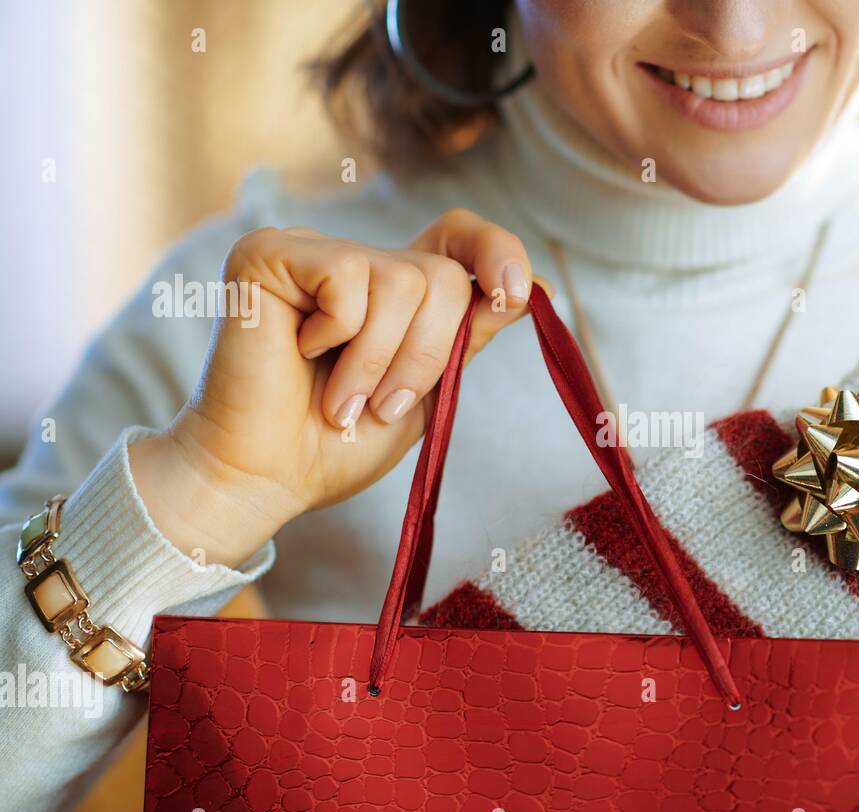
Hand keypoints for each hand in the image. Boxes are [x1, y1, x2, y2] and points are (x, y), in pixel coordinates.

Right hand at [132, 210, 541, 568]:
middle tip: (380, 404)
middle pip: (442, 275)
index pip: (460, 237)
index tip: (514, 296)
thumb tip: (540, 288)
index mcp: (394, 291)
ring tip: (340, 398)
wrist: (269, 479)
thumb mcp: (427, 392)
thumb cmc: (336, 445)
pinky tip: (300, 352)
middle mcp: (356, 263)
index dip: (498, 251)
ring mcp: (312, 252)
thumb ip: (468, 336)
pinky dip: (338, 335)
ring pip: (402, 280)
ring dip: (379, 360)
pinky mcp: (270, 253)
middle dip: (426, 355)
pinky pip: (347, 278)